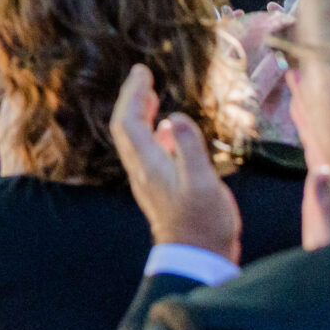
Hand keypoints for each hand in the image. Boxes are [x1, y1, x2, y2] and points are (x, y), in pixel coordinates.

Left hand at [109, 64, 241, 259]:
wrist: (197, 258)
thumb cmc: (204, 223)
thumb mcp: (204, 184)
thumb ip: (190, 149)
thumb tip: (176, 118)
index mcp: (149, 164)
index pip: (129, 120)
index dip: (133, 93)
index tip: (142, 72)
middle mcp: (141, 169)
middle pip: (125, 125)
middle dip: (131, 98)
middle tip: (143, 75)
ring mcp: (147, 178)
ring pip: (133, 137)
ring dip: (139, 113)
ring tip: (151, 96)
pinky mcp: (157, 187)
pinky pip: (146, 150)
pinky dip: (152, 132)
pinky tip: (167, 130)